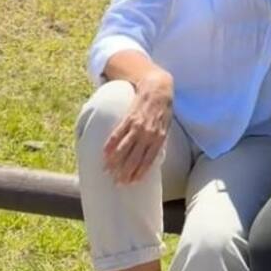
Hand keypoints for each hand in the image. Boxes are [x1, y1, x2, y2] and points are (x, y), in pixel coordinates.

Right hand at [103, 67, 173, 183]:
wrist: (158, 88)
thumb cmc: (163, 109)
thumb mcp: (166, 126)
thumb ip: (159, 141)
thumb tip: (152, 158)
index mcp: (159, 138)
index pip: (148, 160)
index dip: (139, 172)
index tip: (132, 182)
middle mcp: (148, 134)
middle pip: (135, 157)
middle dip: (125, 171)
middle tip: (117, 182)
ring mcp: (137, 126)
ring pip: (124, 148)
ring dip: (115, 161)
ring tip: (107, 171)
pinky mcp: (128, 118)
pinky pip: (117, 134)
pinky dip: (110, 145)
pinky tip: (105, 154)